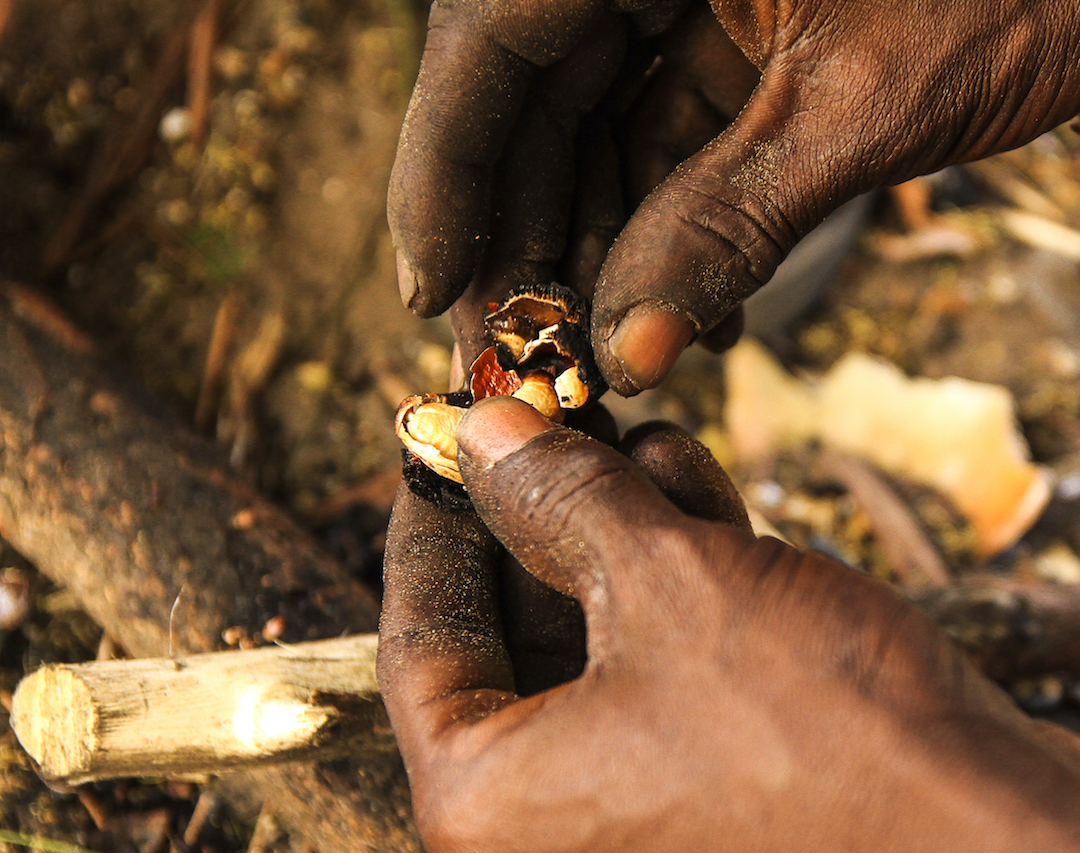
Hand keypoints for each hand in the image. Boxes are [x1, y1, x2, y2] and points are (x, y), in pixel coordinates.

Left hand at [379, 397, 1079, 852]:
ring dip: (622, 563)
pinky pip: (659, 727)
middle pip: (515, 661)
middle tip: (555, 435)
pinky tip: (699, 517)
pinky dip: (674, 630)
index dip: (436, 523)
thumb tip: (489, 439)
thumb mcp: (668, 578)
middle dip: (545, 530)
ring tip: (641, 449)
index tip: (448, 449)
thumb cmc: (828, 740)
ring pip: (596, 684)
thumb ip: (557, 498)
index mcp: (483, 826)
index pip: (420, 646)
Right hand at [388, 0, 1079, 390]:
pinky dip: (654, 226)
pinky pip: (663, 136)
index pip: (490, 39)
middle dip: (519, 236)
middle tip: (511, 356)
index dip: (442, 173)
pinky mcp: (738, 27)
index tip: (425, 291)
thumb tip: (626, 354)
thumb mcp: (861, 104)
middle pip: (532, 97)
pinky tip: (658, 310)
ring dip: (586, 249)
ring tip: (586, 356)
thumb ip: (725, 225)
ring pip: (593, 128)